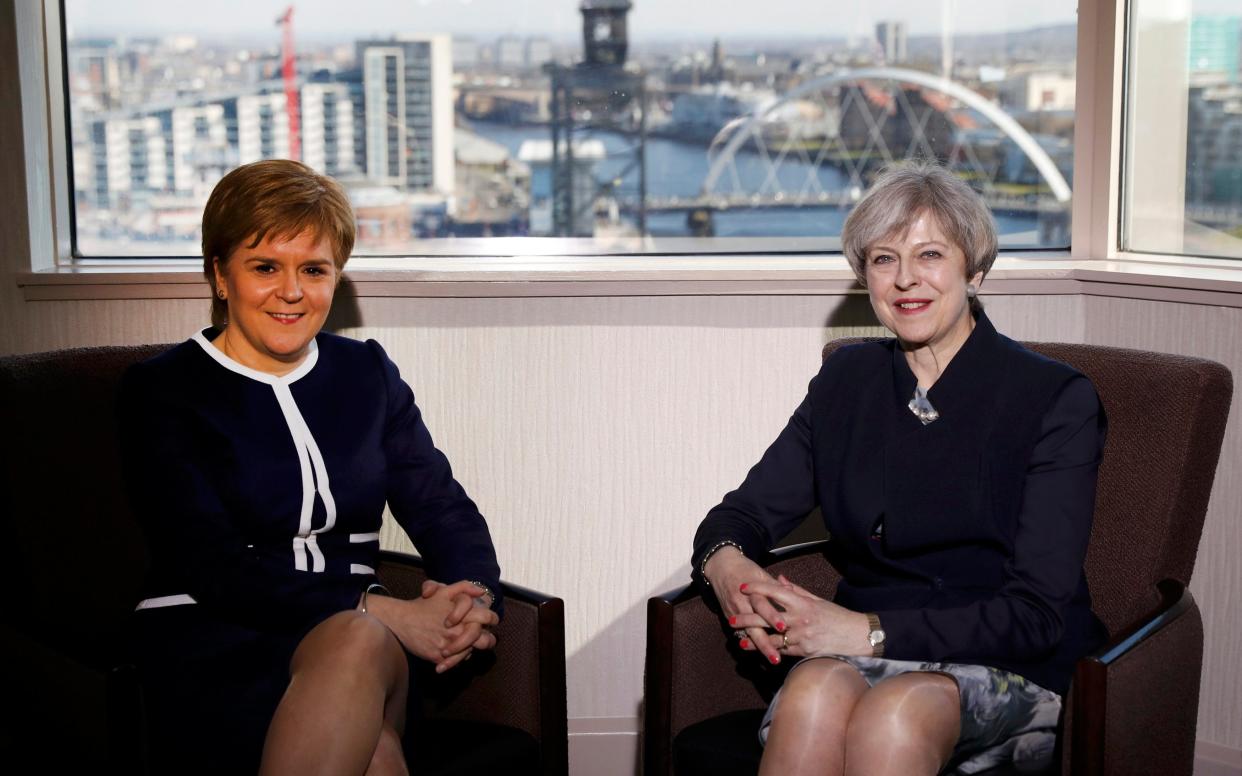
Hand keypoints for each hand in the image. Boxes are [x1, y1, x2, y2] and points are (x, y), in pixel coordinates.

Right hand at [366, 582, 498, 672]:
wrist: (401, 621)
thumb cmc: (424, 605)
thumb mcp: (444, 591)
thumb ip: (464, 588)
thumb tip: (482, 592)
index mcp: (463, 614)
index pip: (487, 618)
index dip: (492, 619)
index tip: (491, 621)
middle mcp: (458, 630)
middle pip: (484, 640)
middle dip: (486, 640)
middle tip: (484, 639)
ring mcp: (449, 645)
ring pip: (470, 652)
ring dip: (470, 649)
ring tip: (466, 646)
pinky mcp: (439, 656)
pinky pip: (454, 661)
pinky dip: (455, 659)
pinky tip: (450, 654)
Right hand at [702, 547, 785, 664]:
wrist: (722, 567)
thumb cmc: (746, 569)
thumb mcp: (761, 574)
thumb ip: (776, 586)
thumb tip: (792, 592)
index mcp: (752, 590)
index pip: (762, 604)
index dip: (771, 616)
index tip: (783, 628)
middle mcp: (742, 602)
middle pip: (754, 624)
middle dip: (765, 641)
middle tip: (777, 656)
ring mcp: (735, 611)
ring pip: (748, 633)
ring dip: (759, 647)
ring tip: (772, 659)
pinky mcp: (729, 616)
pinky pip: (742, 632)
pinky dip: (751, 643)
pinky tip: (760, 655)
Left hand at [733, 574, 870, 657]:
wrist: (856, 636)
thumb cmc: (836, 616)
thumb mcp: (816, 600)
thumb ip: (795, 590)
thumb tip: (779, 579)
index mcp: (802, 603)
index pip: (775, 592)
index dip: (757, 588)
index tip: (743, 587)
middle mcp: (799, 619)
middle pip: (767, 617)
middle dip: (746, 618)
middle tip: (730, 618)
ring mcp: (801, 636)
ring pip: (771, 638)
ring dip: (754, 640)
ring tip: (739, 640)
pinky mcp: (804, 652)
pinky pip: (783, 651)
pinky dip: (771, 650)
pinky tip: (760, 650)